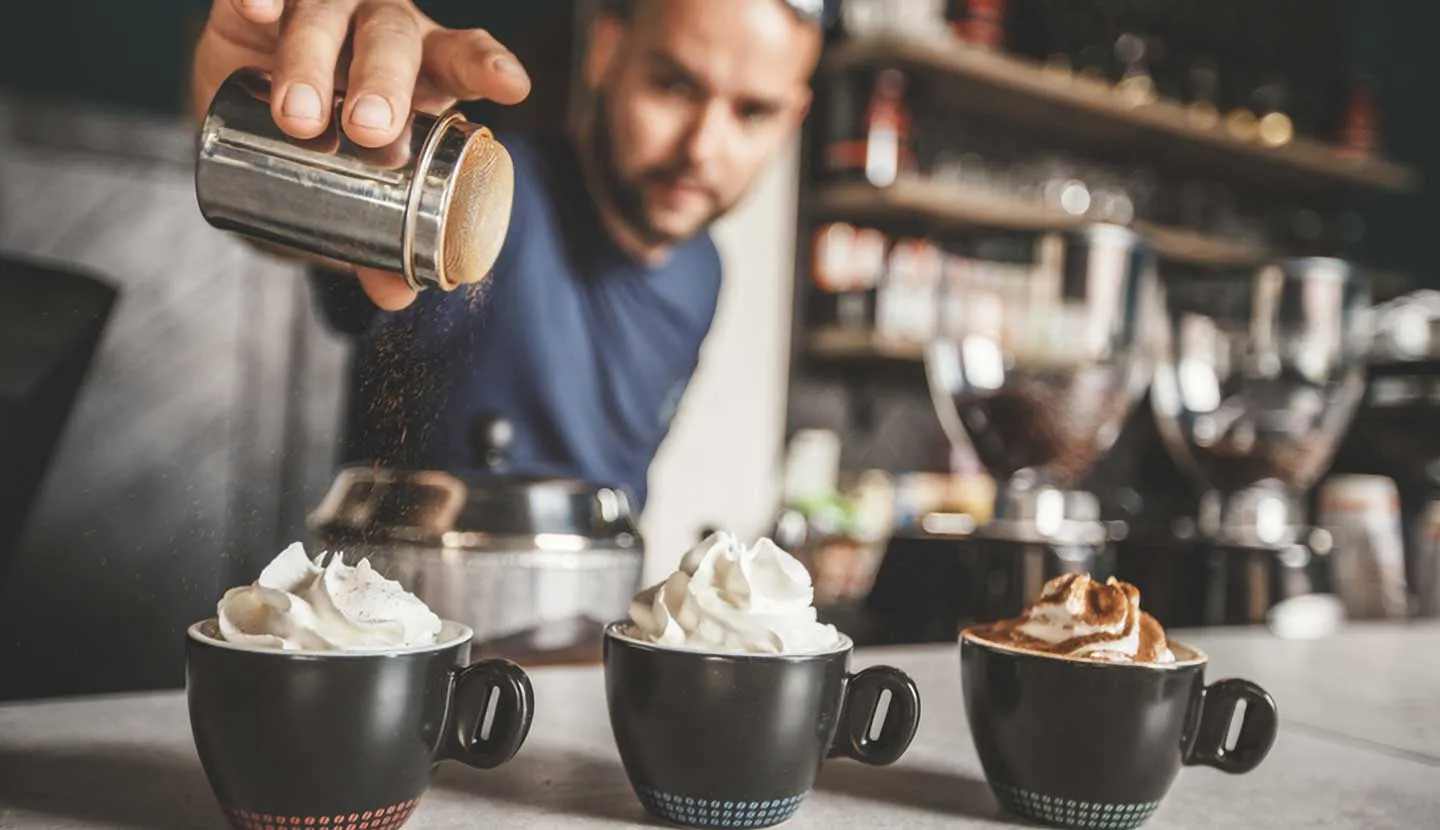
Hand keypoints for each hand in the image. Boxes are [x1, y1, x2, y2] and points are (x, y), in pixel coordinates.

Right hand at [192, 0, 530, 309]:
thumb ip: (382, 241)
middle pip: (392, 39)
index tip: (510, 87)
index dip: (487, 66)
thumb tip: (396, 296)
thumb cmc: (334, 148)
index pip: (464, 58)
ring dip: (313, 62)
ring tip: (300, 118)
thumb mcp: (359, 193)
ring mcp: (320, 10)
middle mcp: (379, 30)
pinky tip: (256, 12)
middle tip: (371, 130)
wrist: (250, 118)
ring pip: (324, 15)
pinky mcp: (251, 8)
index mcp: (424, 70)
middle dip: (384, 81)